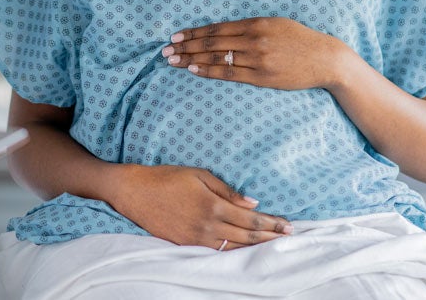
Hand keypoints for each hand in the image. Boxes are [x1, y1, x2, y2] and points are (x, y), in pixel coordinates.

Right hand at [112, 164, 292, 249]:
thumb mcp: (199, 175)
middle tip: (290, 237)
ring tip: (272, 245)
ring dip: (255, 247)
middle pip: (246, 236)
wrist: (134, 191)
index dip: (272, 224)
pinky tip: (244, 250)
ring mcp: (196, 239)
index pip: (250, 220)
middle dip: (270, 237)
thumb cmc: (167, 177)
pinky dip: (233, 251)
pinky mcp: (185, 244)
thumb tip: (252, 203)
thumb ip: (227, 190)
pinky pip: (215, 251)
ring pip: (233, 247)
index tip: (288, 225)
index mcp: (213, 205)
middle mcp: (207, 225)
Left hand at [161, 17, 347, 90]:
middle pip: (211, 43)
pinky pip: (229, 74)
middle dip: (186, 47)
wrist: (325, 59)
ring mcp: (257, 59)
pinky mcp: (262, 77)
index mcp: (256, 23)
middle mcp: (254, 39)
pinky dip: (209, 72)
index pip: (216, 28)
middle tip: (165, 51)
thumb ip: (250, 26)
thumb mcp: (275, 23)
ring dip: (191, 60)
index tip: (176, 36)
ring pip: (216, 59)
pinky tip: (194, 70)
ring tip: (173, 62)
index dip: (193, 33)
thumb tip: (223, 30)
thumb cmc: (299, 39)